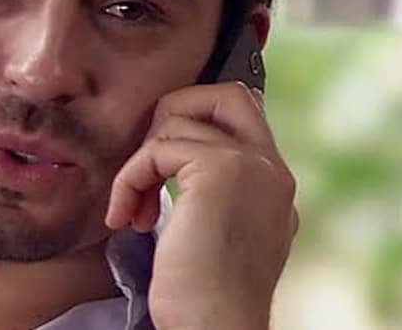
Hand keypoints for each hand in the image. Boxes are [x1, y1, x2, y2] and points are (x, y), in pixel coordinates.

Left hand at [106, 82, 297, 329]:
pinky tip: (127, 217)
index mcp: (275, 185)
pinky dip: (130, 178)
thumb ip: (219, 197)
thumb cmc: (208, 300)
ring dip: (140, 163)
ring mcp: (250, 165)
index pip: (243, 118)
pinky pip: (157, 148)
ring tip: (134, 210)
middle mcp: (271, 169)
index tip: (164, 170)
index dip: (198, 126)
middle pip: (225, 94)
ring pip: (179, 119)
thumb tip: (180, 170)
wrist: (218, 327)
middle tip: (150, 164)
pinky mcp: (219, 169)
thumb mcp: (222, 237)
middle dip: (174, 114)